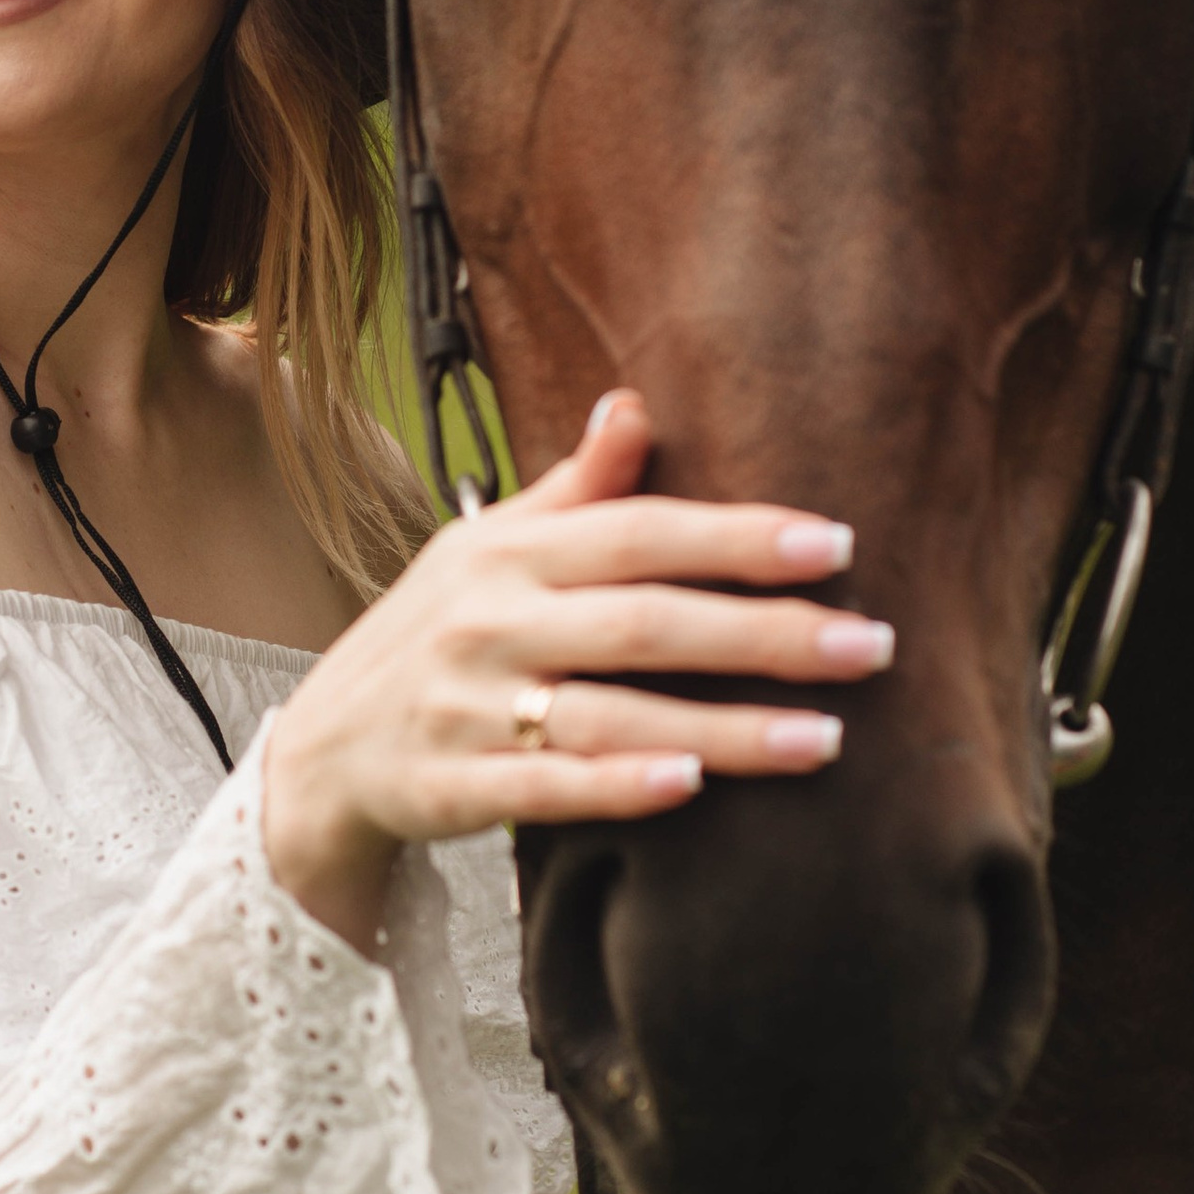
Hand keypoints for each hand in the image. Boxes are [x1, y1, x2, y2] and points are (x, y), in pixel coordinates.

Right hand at [262, 386, 891, 936]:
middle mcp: (488, 622)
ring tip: (825, 739)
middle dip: (764, 634)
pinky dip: (614, 787)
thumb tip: (634, 404)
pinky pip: (544, 789)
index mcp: (507, 554)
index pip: (638, 533)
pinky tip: (689, 789)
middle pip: (644, 623)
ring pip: (611, 714)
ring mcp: (467, 706)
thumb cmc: (432, 636)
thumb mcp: (485, 549)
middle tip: (871, 647)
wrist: (322, 753)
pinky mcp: (452, 786)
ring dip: (722, 730)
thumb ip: (572, 491)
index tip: (835, 545)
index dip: (736, 537)